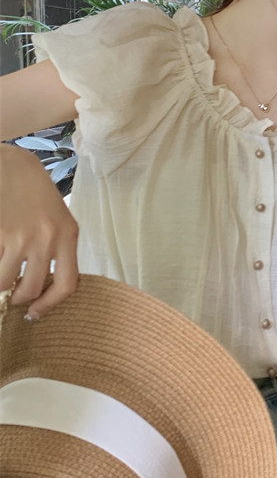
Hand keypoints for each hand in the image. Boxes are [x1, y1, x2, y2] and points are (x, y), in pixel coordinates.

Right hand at [0, 144, 78, 317]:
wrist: (12, 164)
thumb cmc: (35, 192)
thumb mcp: (58, 218)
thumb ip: (56, 249)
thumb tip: (41, 288)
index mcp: (68, 235)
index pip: (67, 284)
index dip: (49, 305)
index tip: (34, 312)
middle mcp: (47, 238)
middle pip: (32, 289)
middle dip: (18, 297)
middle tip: (12, 292)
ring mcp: (20, 236)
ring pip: (5, 282)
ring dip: (0, 282)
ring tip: (2, 269)